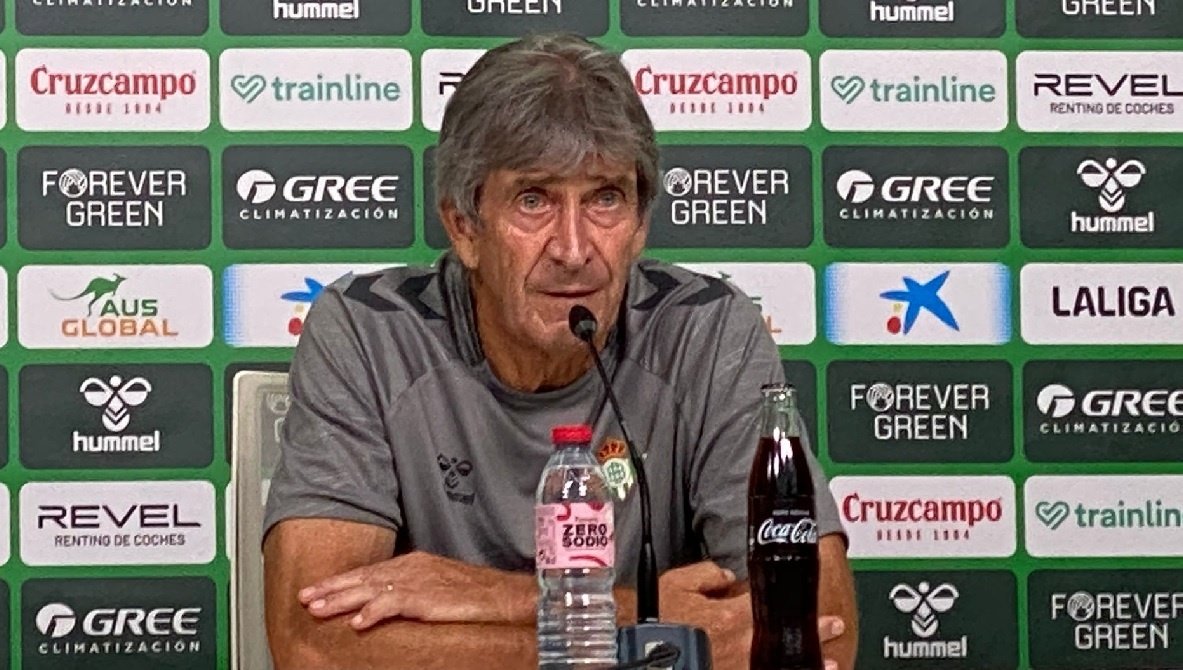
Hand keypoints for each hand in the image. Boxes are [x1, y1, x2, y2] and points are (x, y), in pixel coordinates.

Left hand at [297, 551, 534, 629]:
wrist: (501, 594)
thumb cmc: (475, 592)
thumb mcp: (436, 584)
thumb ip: (410, 589)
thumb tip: (385, 599)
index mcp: (412, 563)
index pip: (369, 571)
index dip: (341, 581)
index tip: (316, 589)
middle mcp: (410, 568)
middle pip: (363, 577)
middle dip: (332, 588)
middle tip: (305, 597)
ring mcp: (418, 581)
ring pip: (370, 589)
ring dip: (342, 600)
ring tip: (319, 609)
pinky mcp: (427, 598)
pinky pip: (393, 604)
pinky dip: (373, 612)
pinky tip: (357, 622)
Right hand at [658, 562, 845, 669]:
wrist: (638, 647)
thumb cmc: (655, 617)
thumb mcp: (677, 583)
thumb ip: (707, 575)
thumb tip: (727, 576)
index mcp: (728, 618)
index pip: (774, 612)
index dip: (802, 614)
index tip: (826, 615)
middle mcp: (737, 645)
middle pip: (784, 641)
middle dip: (814, 638)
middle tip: (836, 631)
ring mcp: (733, 667)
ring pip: (777, 666)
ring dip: (805, 665)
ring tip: (831, 666)